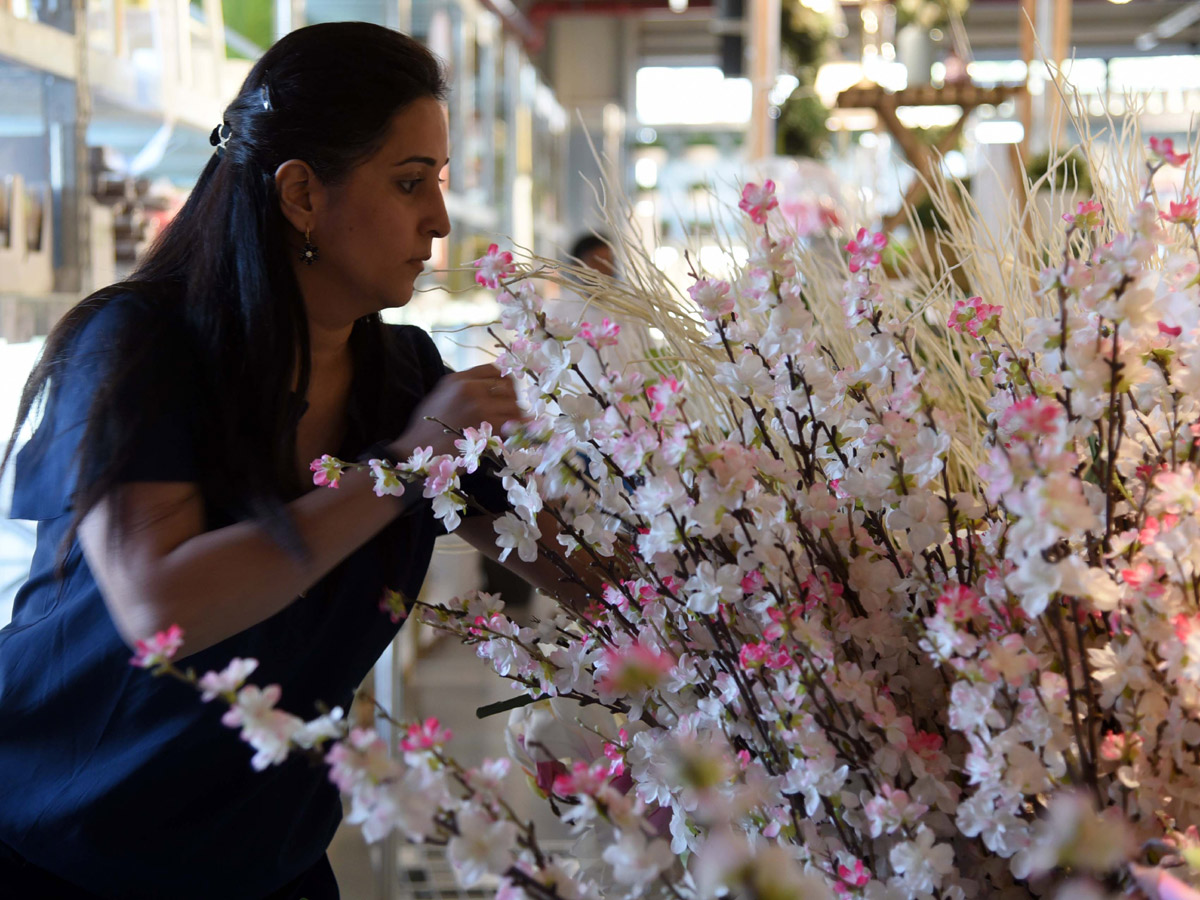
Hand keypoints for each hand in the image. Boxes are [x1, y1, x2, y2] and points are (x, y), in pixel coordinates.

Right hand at [391, 364, 523, 458]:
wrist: (415, 450)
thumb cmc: (426, 428)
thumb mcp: (441, 396)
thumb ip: (464, 390)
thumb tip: (490, 392)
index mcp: (458, 379)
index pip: (494, 369)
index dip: (506, 380)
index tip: (508, 391)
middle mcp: (470, 388)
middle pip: (508, 386)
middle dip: (514, 399)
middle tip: (514, 411)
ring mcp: (479, 406)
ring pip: (513, 405)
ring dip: (517, 416)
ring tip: (514, 425)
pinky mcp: (486, 425)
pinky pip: (512, 424)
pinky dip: (516, 430)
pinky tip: (513, 435)